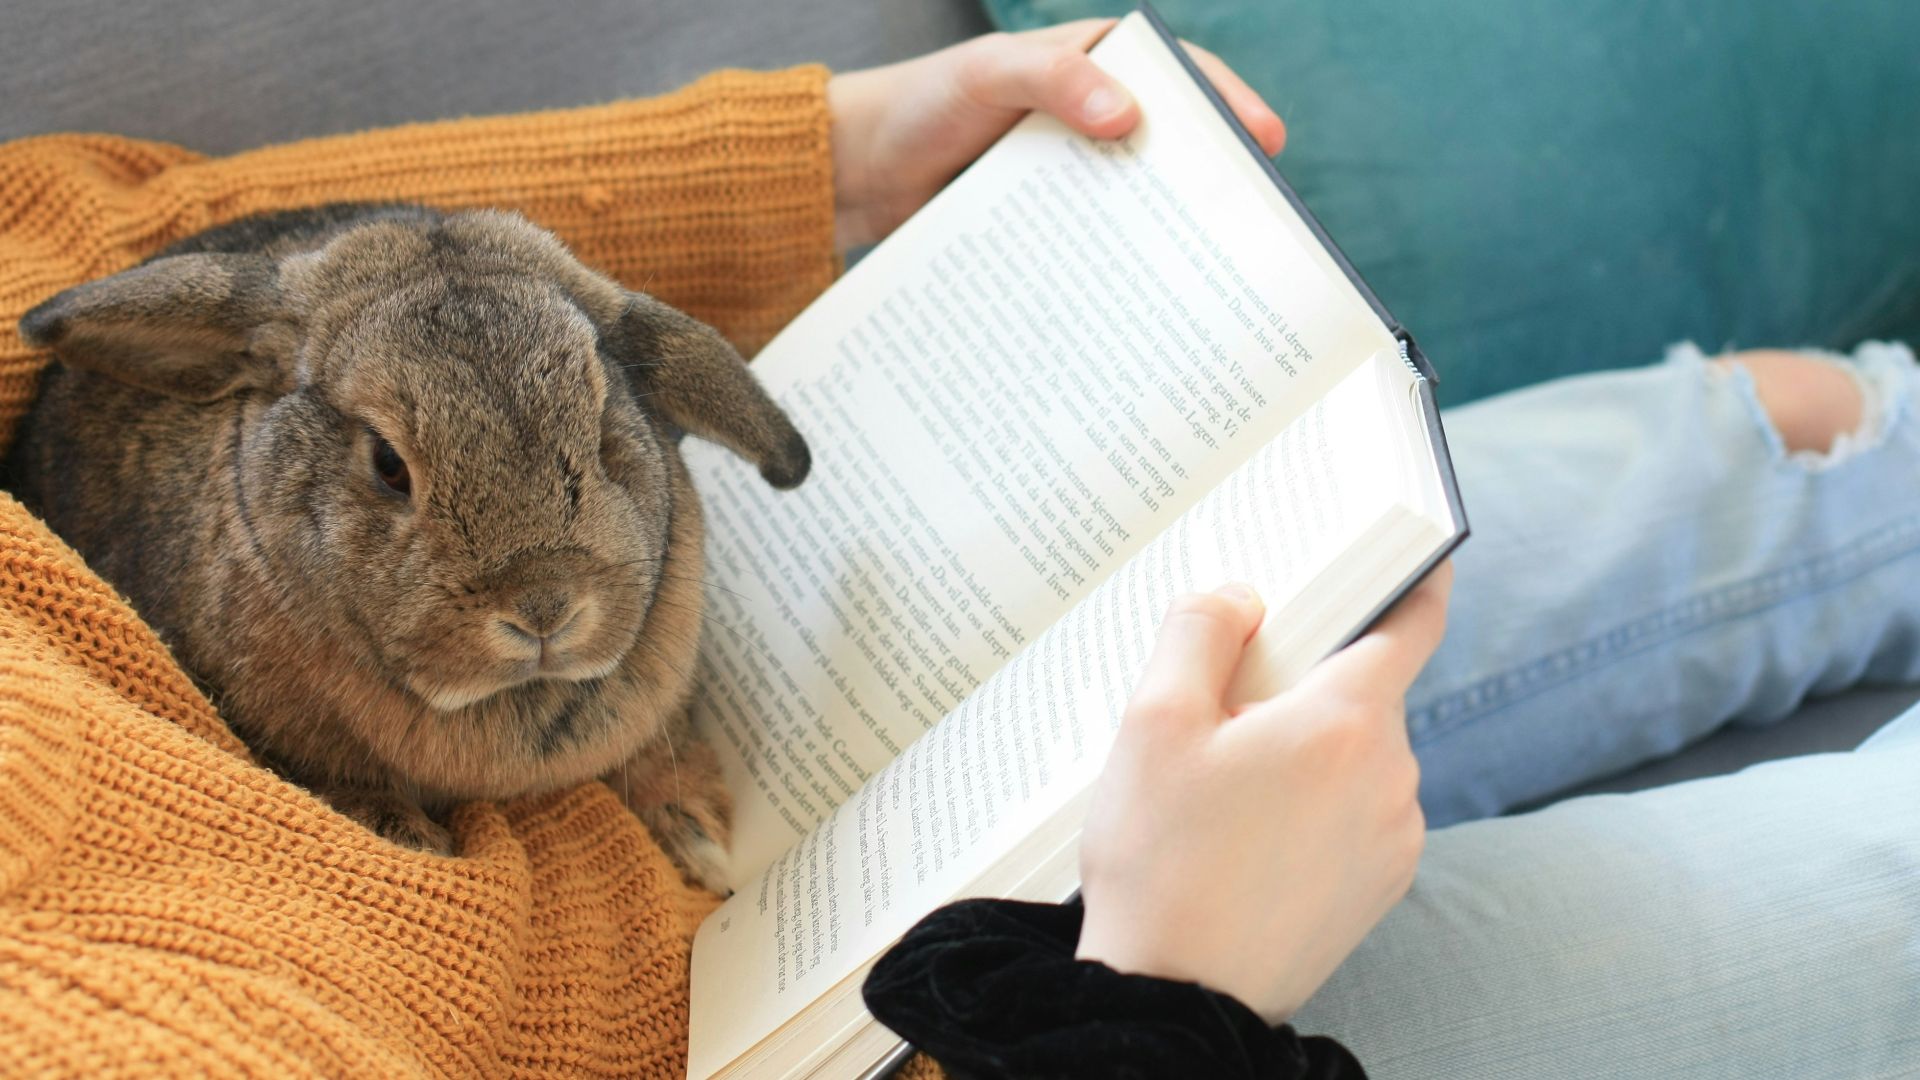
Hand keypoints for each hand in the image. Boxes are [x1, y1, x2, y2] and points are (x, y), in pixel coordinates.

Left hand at [826, 19, 1286, 250]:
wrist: (859, 172)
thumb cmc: (924, 103)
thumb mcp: (986, 75)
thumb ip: (1052, 82)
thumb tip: (1128, 115)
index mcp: (1096, 67)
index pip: (1181, 78)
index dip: (1228, 108)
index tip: (1265, 143)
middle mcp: (1096, 122)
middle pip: (1173, 154)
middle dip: (1212, 191)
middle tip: (1250, 233)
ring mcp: (1076, 182)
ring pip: (1139, 210)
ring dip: (1167, 245)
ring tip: (1204, 285)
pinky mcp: (1050, 232)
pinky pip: (1094, 251)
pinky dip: (1115, 276)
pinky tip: (1133, 311)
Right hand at [1075, 564, 1452, 1021]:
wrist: (1176, 997)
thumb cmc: (1159, 862)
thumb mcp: (1152, 723)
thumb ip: (1199, 631)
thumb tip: (1240, 598)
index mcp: (1347, 721)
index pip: (1413, 622)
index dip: (1412, 576)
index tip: (1407, 550)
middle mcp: (1391, 776)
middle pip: (1364, 691)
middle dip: (1305, 682)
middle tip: (1224, 702)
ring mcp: (1393, 839)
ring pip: (1355, 756)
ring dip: (1305, 749)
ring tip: (1220, 788)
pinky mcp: (1378, 888)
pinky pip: (1355, 814)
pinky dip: (1312, 805)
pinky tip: (1244, 836)